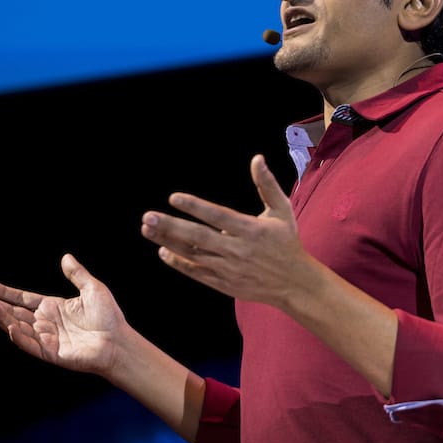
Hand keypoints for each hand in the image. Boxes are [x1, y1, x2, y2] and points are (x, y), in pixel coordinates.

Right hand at [0, 253, 126, 375]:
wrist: (118, 342)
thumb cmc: (109, 317)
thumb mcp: (93, 289)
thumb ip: (77, 274)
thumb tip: (65, 257)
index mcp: (53, 307)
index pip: (23, 299)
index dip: (5, 292)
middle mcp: (46, 322)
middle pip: (13, 313)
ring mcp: (46, 338)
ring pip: (17, 327)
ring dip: (3, 318)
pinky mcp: (50, 353)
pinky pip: (29, 345)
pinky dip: (18, 336)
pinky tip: (10, 325)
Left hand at [140, 154, 315, 307]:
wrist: (294, 283)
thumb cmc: (287, 242)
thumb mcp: (282, 211)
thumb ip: (267, 185)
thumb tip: (257, 159)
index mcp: (251, 230)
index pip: (217, 216)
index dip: (195, 207)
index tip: (174, 198)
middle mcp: (237, 250)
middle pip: (199, 237)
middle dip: (171, 227)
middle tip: (148, 217)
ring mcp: (229, 269)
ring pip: (193, 255)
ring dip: (168, 242)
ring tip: (147, 230)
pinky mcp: (225, 284)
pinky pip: (197, 273)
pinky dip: (179, 263)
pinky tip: (163, 251)